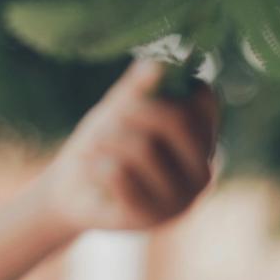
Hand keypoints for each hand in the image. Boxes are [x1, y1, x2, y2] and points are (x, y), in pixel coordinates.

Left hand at [37, 59, 220, 232]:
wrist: (73, 192)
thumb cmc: (102, 144)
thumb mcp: (118, 108)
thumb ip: (138, 87)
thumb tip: (158, 63)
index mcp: (203, 141)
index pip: (206, 102)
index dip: (173, 85)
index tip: (141, 91)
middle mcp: (203, 170)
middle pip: (177, 119)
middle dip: (132, 110)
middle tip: (108, 116)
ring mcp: (181, 198)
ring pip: (142, 147)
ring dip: (106, 140)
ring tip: (94, 148)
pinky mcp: (152, 216)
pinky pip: (119, 173)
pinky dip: (97, 164)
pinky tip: (93, 171)